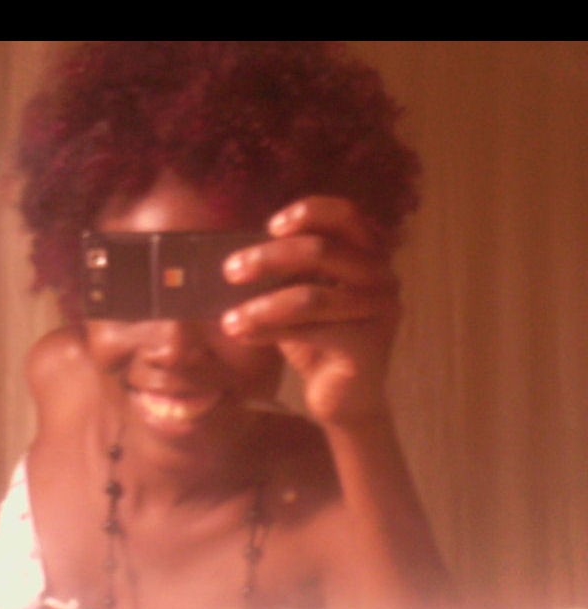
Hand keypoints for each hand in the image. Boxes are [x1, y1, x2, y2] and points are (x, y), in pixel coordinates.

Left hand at [220, 197, 400, 424]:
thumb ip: (286, 271)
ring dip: (261, 306)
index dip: (309, 212)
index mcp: (367, 254)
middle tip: (230, 271)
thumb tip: (235, 257)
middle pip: (322, 250)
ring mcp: (380, 310)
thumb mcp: (300, 294)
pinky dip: (270, 332)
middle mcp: (382, 276)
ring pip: (312, 297)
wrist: (342, 396)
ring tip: (228, 320)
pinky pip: (311, 331)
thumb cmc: (317, 339)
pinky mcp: (367, 345)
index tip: (270, 225)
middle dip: (268, 259)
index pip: (345, 215)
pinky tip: (244, 337)